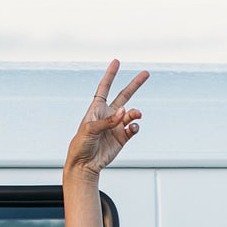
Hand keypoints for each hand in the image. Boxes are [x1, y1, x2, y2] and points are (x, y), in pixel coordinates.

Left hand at [64, 59, 148, 177]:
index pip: (104, 88)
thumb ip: (107, 120)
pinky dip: (135, 126)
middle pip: (124, 95)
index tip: (116, 62)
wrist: (84, 164)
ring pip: (131, 113)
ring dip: (135, 112)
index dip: (110, 75)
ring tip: (136, 114)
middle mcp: (108, 115)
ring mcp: (116, 126)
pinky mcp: (122, 137)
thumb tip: (123, 112)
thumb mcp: (90, 130)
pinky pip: (133, 128)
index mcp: (96, 109)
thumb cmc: (81, 145)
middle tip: (146, 73)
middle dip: (135, 84)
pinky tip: (132, 127)